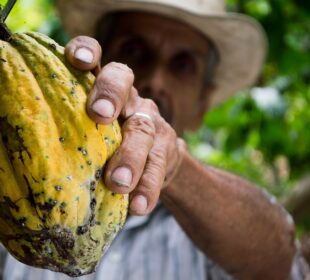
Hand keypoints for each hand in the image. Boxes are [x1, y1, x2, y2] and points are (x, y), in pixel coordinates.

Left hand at [65, 36, 183, 215]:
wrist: (157, 160)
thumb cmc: (114, 144)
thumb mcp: (97, 132)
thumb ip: (80, 131)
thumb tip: (44, 153)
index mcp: (107, 90)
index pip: (97, 58)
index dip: (87, 52)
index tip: (78, 61)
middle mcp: (130, 99)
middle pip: (123, 82)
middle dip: (110, 95)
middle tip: (99, 116)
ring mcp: (151, 121)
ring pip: (143, 130)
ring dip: (130, 157)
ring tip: (118, 184)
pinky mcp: (168, 147)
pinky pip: (158, 165)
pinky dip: (148, 186)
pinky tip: (139, 205)